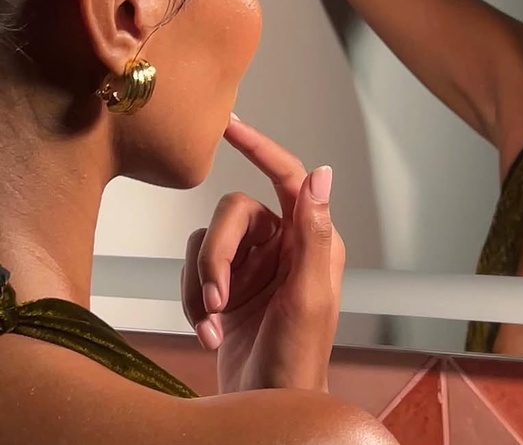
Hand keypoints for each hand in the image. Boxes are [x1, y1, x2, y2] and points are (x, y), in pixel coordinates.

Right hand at [180, 117, 344, 392]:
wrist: (265, 404)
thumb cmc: (298, 359)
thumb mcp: (310, 296)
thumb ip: (315, 234)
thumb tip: (323, 175)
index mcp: (311, 239)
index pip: (287, 176)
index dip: (260, 147)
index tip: (230, 124)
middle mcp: (281, 243)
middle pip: (233, 214)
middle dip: (217, 255)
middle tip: (218, 298)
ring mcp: (251, 263)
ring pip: (207, 240)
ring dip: (203, 283)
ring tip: (215, 321)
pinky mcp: (225, 283)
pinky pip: (193, 269)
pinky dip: (194, 300)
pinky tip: (210, 330)